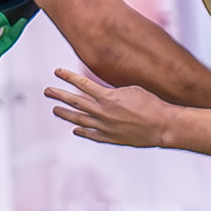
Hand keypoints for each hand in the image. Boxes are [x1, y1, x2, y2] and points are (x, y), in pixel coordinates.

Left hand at [47, 68, 170, 147]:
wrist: (162, 125)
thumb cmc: (151, 104)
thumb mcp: (131, 89)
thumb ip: (113, 91)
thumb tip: (103, 93)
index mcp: (107, 97)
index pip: (81, 83)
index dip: (67, 77)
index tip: (57, 72)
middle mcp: (102, 112)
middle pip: (75, 101)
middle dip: (59, 95)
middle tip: (48, 91)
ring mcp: (104, 127)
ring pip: (79, 119)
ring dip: (65, 114)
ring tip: (55, 110)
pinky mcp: (111, 138)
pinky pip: (91, 135)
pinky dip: (82, 132)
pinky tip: (75, 130)